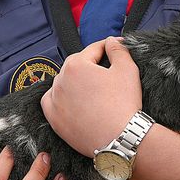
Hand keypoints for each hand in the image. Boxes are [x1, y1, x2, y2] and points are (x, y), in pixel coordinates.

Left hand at [41, 37, 142, 156]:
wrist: (120, 138)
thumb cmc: (124, 104)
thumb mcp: (127, 69)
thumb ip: (118, 50)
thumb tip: (112, 41)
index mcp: (76, 65)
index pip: (92, 50)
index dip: (106, 48)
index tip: (114, 50)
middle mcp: (60, 81)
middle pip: (76, 65)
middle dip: (90, 65)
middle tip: (106, 71)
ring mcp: (55, 101)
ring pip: (63, 83)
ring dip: (75, 81)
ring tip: (91, 88)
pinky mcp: (54, 119)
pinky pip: (52, 102)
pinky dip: (60, 98)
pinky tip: (72, 100)